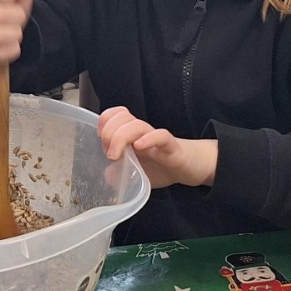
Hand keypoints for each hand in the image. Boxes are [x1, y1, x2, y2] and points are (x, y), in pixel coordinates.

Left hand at [98, 106, 216, 188]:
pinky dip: (149, 139)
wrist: (191, 168)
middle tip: (109, 153)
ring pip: (138, 125)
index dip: (104, 121)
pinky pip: (162, 136)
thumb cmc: (161, 166)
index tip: (99, 138)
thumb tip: (107, 175)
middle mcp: (143, 132)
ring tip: (116, 155)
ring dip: (121, 137)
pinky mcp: (172, 147)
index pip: (115, 115)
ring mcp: (157, 138)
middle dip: (109, 131)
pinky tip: (140, 147)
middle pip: (123, 117)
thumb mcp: (136, 172)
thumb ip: (121, 172)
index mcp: (132, 134)